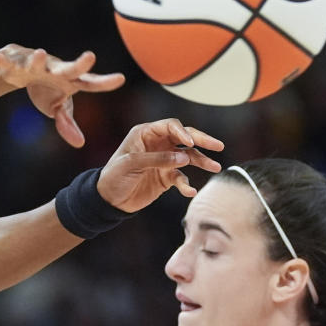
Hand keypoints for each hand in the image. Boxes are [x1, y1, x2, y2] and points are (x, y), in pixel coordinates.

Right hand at [0, 45, 124, 147]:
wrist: (22, 69)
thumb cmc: (46, 89)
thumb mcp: (57, 108)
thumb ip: (67, 124)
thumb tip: (80, 144)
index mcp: (70, 80)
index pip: (90, 83)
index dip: (104, 82)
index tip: (120, 79)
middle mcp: (56, 69)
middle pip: (70, 68)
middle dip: (79, 64)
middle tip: (90, 57)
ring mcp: (37, 64)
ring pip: (39, 61)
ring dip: (39, 59)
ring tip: (41, 54)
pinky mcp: (16, 62)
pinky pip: (10, 62)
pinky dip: (5, 61)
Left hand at [97, 118, 224, 212]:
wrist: (108, 199)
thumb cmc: (114, 176)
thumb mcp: (131, 164)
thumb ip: (157, 159)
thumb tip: (184, 157)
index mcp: (146, 134)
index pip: (171, 126)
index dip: (183, 132)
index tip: (190, 143)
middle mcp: (158, 144)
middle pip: (185, 138)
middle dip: (202, 141)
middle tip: (218, 146)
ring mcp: (164, 160)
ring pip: (188, 157)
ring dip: (202, 162)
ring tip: (215, 167)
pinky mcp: (166, 177)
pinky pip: (181, 178)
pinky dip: (186, 184)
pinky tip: (190, 191)